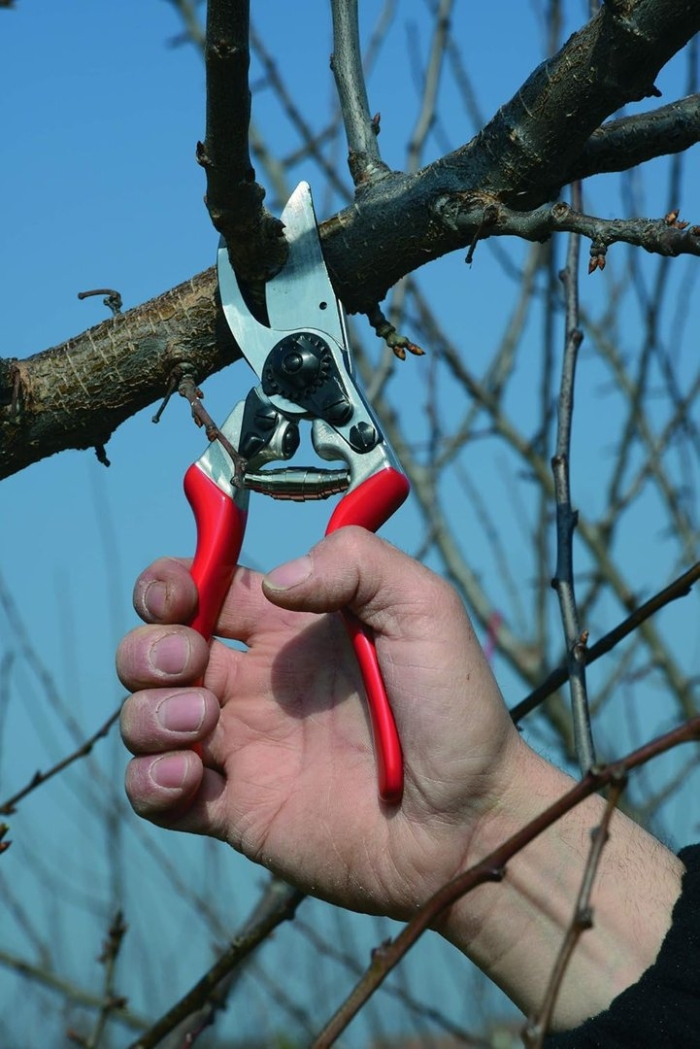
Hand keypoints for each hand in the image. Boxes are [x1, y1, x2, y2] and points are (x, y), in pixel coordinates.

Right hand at [118, 527, 521, 919]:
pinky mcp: (236, 811)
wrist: (469, 820)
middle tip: (190, 661)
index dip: (173, 582)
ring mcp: (243, 749)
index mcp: (289, 629)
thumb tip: (273, 579)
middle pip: (155, 650)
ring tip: (203, 722)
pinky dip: (150, 780)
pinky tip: (192, 776)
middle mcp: (256, 684)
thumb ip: (354, 561)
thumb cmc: (456, 709)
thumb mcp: (422, 607)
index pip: (203, 589)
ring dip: (148, 712)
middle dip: (148, 648)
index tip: (182, 593)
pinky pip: (155, 794)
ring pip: (143, 718)